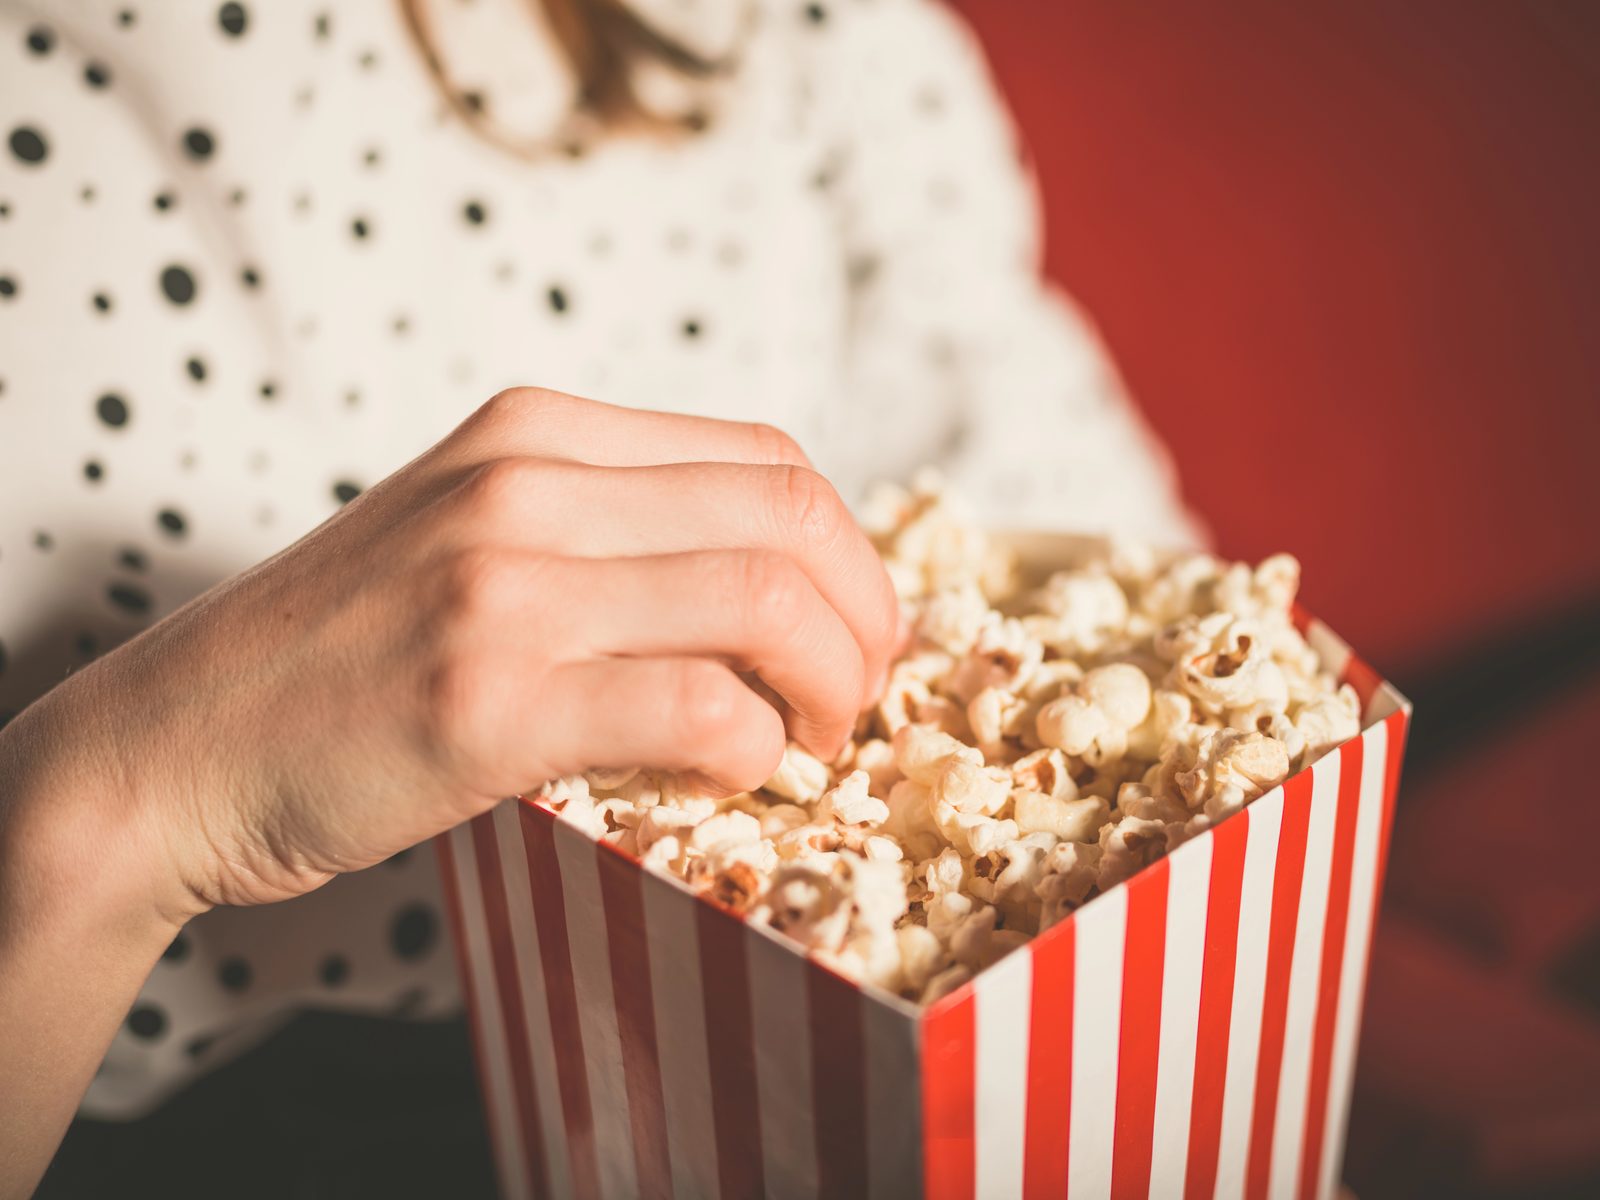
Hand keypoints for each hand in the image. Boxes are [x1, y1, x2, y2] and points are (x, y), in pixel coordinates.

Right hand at [23, 389, 898, 915]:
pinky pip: (695, 708)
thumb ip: (601, 530)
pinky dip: (752, 748)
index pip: (769, 458)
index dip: (848, 551)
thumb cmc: (340, 656)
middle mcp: (526, 483)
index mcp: (535, 430)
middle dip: (866, 619)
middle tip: (858, 695)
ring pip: (763, 602)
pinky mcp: (485, 698)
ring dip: (828, 686)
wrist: (178, 746)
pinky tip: (735, 773)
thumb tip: (773, 583)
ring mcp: (503, 584)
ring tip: (812, 742)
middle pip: (791, 519)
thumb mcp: (469, 535)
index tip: (855, 627)